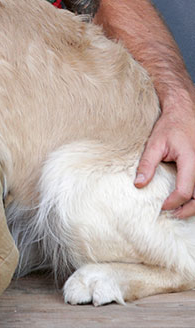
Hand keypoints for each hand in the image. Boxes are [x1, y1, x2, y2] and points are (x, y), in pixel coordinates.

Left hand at [135, 94, 194, 217]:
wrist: (182, 112)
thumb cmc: (169, 126)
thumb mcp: (154, 143)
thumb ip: (147, 164)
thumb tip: (139, 184)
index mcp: (190, 160)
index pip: (185, 190)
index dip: (173, 202)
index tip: (161, 207)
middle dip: (187, 210)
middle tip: (171, 214)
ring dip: (193, 205)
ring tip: (177, 210)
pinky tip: (184, 199)